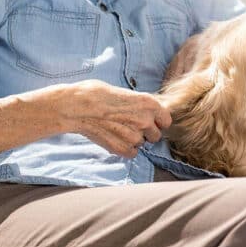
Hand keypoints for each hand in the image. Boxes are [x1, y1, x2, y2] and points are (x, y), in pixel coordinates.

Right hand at [57, 80, 172, 157]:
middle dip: (146, 132)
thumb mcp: (126, 93)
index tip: (149, 121)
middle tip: (129, 125)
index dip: (157, 122)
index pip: (166, 121)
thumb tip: (147, 112)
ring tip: (117, 129)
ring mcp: (135, 136)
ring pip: (142, 144)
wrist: (78, 106)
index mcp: (150, 104)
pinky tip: (113, 138)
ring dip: (133, 140)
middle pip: (156, 135)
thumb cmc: (98, 94)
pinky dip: (125, 149)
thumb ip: (141, 105)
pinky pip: (132, 153)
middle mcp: (146, 120)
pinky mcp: (123, 149)